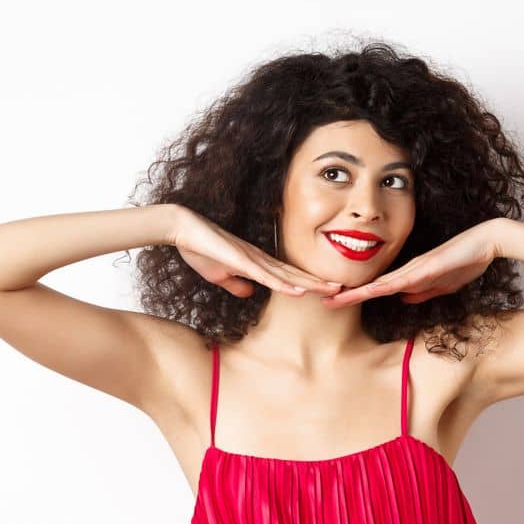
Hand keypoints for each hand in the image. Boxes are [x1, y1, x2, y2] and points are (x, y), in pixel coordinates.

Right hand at [169, 208, 343, 298]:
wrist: (180, 228)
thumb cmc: (198, 249)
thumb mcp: (219, 274)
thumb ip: (236, 284)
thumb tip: (249, 294)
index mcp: (257, 262)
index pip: (288, 275)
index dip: (308, 283)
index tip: (327, 290)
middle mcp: (260, 259)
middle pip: (295, 274)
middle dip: (319, 282)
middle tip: (343, 288)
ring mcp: (252, 259)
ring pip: (287, 275)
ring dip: (310, 284)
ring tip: (332, 289)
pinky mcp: (241, 260)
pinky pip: (266, 276)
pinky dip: (283, 284)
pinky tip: (298, 291)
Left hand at [322, 220, 501, 308]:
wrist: (487, 241)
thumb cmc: (467, 259)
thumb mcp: (443, 284)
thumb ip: (423, 292)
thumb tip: (402, 300)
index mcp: (412, 275)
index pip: (379, 289)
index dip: (358, 296)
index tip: (337, 303)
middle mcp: (409, 269)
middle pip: (374, 285)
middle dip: (349, 294)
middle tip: (324, 302)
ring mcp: (418, 266)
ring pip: (383, 282)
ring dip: (361, 291)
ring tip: (338, 299)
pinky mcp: (430, 265)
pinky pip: (406, 278)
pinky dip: (388, 286)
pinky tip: (375, 291)